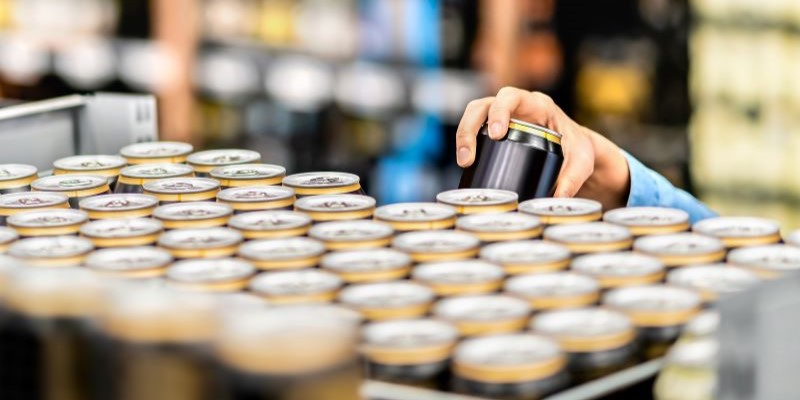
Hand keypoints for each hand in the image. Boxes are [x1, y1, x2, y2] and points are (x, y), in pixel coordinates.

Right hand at [455, 87, 630, 209]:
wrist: (575, 152)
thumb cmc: (578, 148)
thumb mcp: (582, 161)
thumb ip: (573, 178)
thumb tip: (557, 199)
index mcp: (536, 104)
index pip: (511, 97)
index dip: (499, 111)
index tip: (496, 134)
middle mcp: (516, 107)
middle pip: (482, 105)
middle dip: (471, 127)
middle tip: (469, 156)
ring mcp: (502, 118)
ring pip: (473, 116)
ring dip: (463, 136)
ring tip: (464, 162)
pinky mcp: (494, 132)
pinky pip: (474, 131)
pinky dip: (467, 145)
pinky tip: (466, 164)